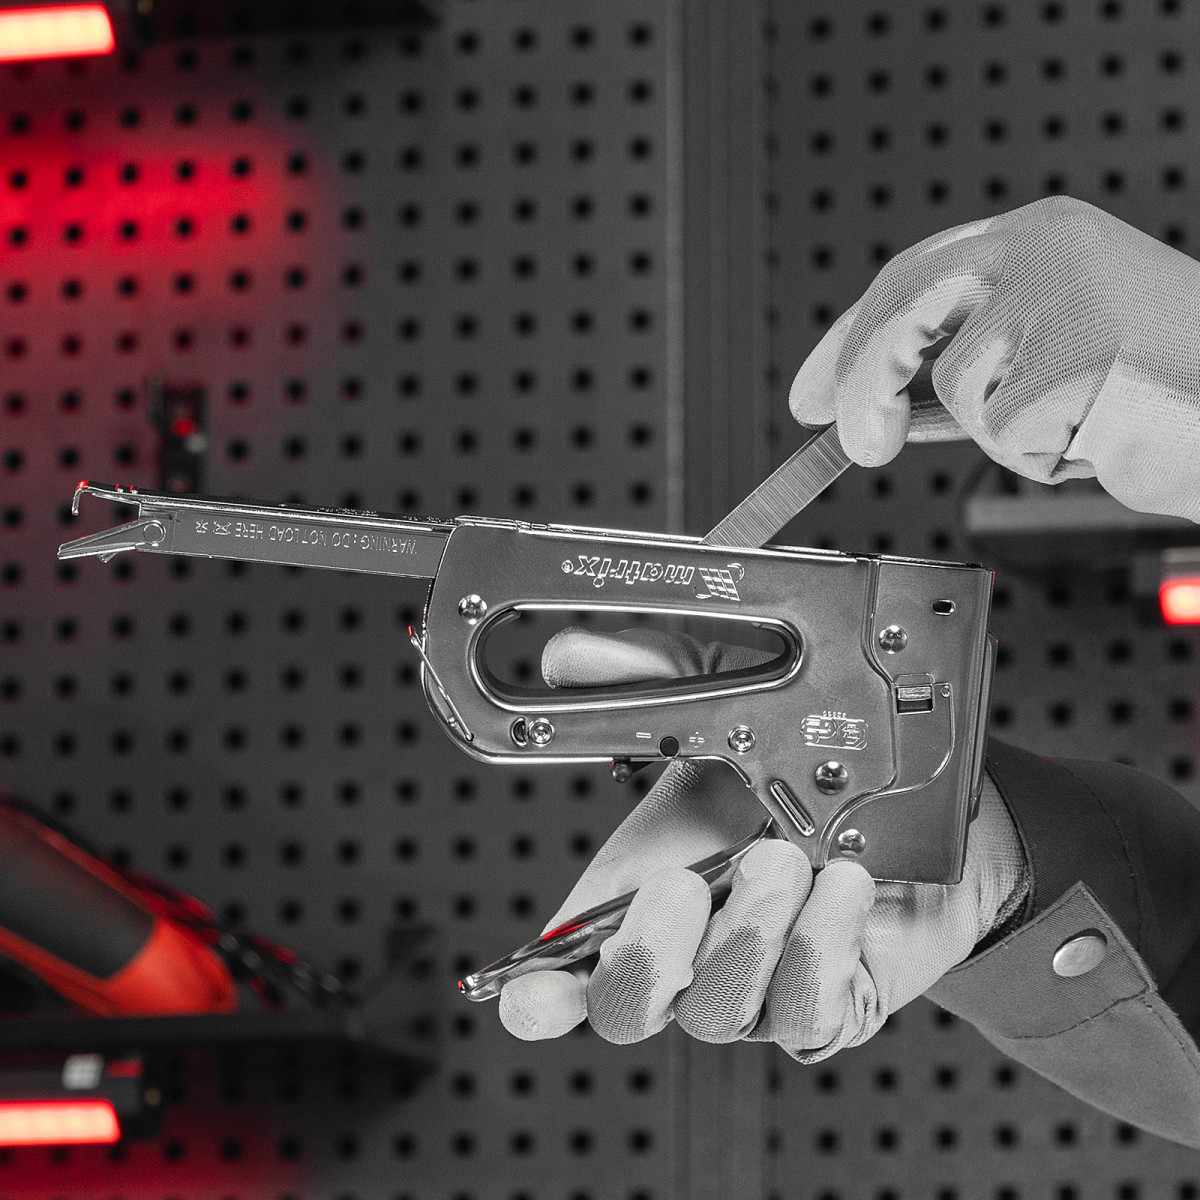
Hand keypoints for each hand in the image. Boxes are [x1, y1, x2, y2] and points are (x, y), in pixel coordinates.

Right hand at [498, 630, 1028, 1059]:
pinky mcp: (828, 1005)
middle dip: (645, 954)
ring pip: (719, 1011)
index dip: (538, 994)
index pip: (565, 969)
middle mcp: (687, 954)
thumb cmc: (804, 764)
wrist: (923, 806)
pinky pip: (809, 1010)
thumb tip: (572, 658)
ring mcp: (755, 989)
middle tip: (682, 884)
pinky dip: (819, 945)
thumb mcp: (723, 707)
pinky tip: (844, 883)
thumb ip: (646, 682)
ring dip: (747, 932)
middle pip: (625, 1008)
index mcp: (635, 893)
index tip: (530, 990)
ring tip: (786, 855)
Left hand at [789, 195, 1199, 520]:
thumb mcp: (1052, 344)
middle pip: (901, 307)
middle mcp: (1045, 248)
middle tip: (859, 441)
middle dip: (862, 381)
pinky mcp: (1078, 352)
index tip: (812, 394)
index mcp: (1037, 236)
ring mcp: (1062, 294)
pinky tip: (1099, 434)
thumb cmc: (1158, 385)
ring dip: (1003, 432)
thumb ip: (975, 347)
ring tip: (1079, 418)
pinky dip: (1041, 457)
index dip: (847, 340)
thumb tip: (878, 399)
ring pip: (960, 389)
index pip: (910, 277)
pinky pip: (1005, 433)